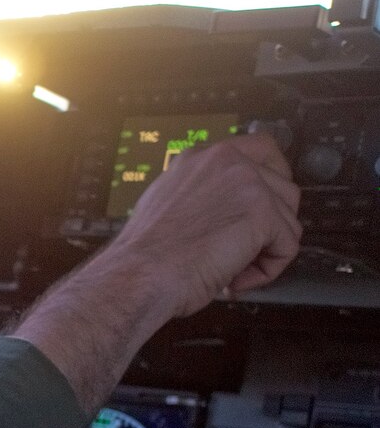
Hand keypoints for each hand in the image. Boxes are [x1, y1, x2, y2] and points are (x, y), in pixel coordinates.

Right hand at [15, 132, 301, 415]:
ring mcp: (247, 183)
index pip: (261, 149)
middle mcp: (226, 161)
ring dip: (267, 251)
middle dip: (272, 224)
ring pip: (289, 220)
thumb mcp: (169, 205)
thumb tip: (225, 210)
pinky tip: (235, 278)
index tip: (264, 208)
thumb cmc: (145, 256)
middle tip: (244, 249)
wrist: (138, 275)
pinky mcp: (262, 213)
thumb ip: (202, 195)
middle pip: (284, 186)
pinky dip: (267, 271)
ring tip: (233, 268)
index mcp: (200, 158)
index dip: (270, 181)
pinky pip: (288, 246)